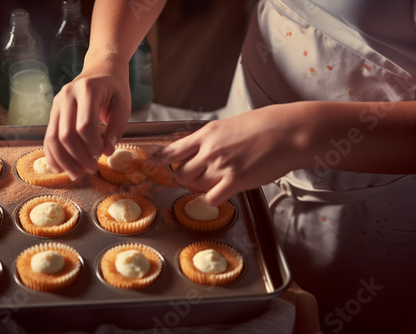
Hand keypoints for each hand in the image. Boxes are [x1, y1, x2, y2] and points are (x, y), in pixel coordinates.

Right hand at [43, 58, 130, 179]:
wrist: (101, 69)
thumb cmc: (115, 88)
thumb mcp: (123, 106)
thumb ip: (116, 129)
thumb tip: (107, 153)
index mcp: (88, 90)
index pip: (84, 125)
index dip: (92, 145)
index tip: (101, 155)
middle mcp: (68, 95)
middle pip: (66, 134)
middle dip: (78, 157)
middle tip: (91, 169)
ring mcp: (57, 102)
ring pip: (53, 137)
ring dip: (63, 160)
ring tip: (75, 174)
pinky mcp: (53, 110)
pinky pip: (48, 136)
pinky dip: (51, 154)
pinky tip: (59, 168)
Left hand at [151, 104, 306, 205]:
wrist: (288, 132)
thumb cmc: (265, 125)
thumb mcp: (231, 125)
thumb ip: (213, 139)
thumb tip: (203, 150)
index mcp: (207, 133)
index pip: (173, 149)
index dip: (160, 159)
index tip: (153, 163)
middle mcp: (209, 150)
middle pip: (181, 173)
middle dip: (184, 178)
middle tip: (195, 178)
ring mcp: (221, 167)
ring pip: (195, 186)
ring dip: (200, 187)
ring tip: (215, 182)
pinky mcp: (235, 182)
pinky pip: (211, 198)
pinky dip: (214, 198)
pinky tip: (223, 192)